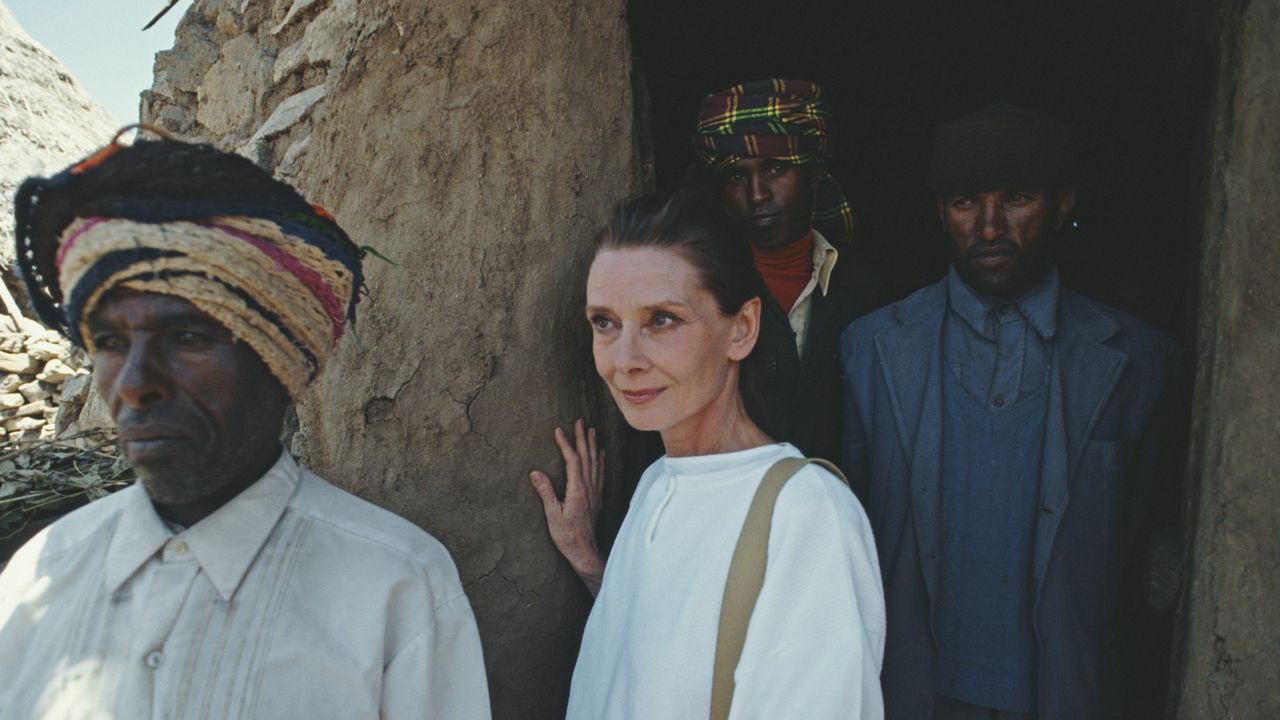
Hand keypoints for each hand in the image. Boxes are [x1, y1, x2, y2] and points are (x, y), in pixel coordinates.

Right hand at [529, 419, 605, 595]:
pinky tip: (601, 453)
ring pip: (595, 463)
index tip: (558, 430)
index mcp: (577, 490)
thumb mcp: (552, 514)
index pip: (572, 461)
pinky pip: (600, 474)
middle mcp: (588, 488)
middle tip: (580, 421)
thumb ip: (545, 492)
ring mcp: (594, 492)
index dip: (566, 444)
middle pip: (587, 457)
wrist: (584, 551)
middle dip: (582, 438)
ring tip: (592, 430)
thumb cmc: (566, 535)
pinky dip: (600, 460)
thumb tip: (535, 472)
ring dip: (593, 445)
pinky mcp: (597, 498)